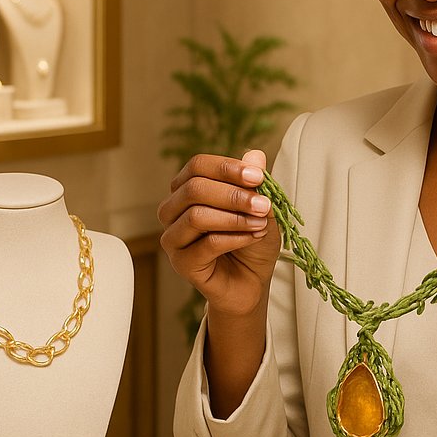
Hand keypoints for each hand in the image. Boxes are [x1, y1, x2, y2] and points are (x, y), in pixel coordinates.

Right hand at [158, 151, 281, 317]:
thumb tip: (255, 155)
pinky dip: (234, 238)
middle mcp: (173, 210)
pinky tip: (253, 238)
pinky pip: (206, 244)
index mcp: (187, 189)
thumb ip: (255, 183)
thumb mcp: (261, 207)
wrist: (251, 281)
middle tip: (264, 205)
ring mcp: (173, 238)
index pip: (197, 166)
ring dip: (235, 218)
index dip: (227, 167)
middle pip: (194, 189)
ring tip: (261, 224)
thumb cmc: (251, 240)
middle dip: (234, 195)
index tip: (258, 177)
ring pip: (197, 216)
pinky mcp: (181, 263)